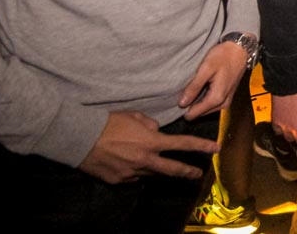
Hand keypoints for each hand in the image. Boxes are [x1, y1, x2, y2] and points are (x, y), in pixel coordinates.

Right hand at [80, 111, 218, 183]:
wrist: (81, 139)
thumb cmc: (109, 123)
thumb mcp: (134, 116)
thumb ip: (150, 124)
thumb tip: (156, 131)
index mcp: (152, 141)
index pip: (183, 144)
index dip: (201, 146)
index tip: (215, 148)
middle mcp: (146, 160)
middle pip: (173, 169)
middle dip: (188, 172)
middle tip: (198, 174)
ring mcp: (132, 173)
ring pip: (152, 174)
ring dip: (157, 170)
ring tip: (156, 163)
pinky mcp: (119, 180)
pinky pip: (133, 177)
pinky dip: (136, 171)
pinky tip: (129, 164)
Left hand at [179, 41, 246, 118]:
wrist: (240, 49)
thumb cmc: (224, 56)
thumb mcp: (206, 69)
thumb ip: (194, 87)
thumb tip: (182, 103)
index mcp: (216, 98)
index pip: (194, 114)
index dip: (184, 107)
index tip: (179, 97)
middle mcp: (222, 103)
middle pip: (199, 112)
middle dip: (191, 104)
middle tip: (187, 88)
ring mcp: (226, 100)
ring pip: (205, 108)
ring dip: (198, 100)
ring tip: (195, 86)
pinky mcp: (227, 96)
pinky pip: (212, 103)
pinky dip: (204, 97)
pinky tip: (202, 86)